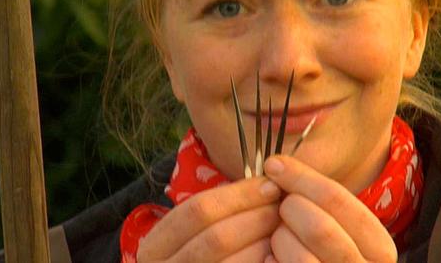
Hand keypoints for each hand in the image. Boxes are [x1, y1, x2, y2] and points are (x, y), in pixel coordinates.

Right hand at [137, 177, 281, 262]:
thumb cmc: (199, 258)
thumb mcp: (191, 237)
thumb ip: (216, 214)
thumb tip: (266, 185)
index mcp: (154, 247)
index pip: (197, 210)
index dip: (238, 195)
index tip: (271, 185)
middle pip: (216, 237)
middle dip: (256, 218)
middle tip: (283, 208)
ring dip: (265, 243)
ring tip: (286, 230)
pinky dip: (265, 262)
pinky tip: (278, 255)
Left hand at [263, 155, 397, 262]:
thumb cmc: (324, 257)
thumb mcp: (336, 229)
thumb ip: (319, 202)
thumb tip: (277, 167)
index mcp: (380, 248)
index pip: (340, 200)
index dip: (302, 178)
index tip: (274, 165)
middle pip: (320, 228)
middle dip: (290, 210)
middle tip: (280, 209)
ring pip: (301, 259)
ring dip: (280, 241)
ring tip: (277, 239)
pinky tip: (271, 260)